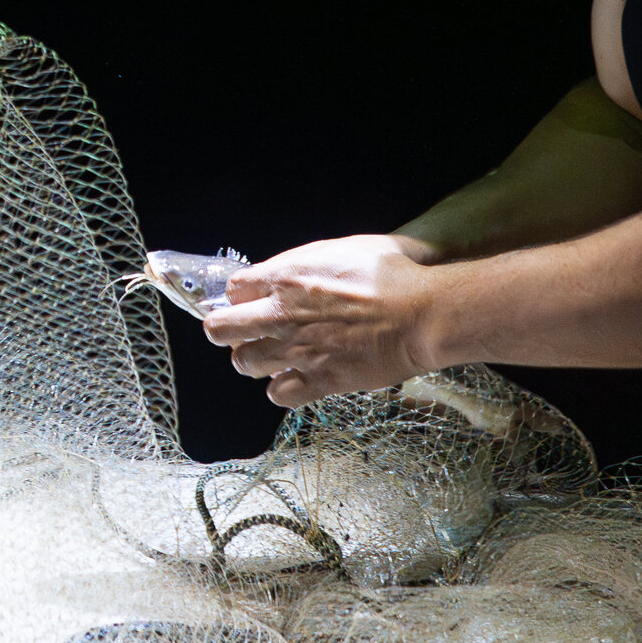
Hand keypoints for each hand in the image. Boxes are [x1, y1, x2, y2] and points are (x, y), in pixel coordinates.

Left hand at [202, 234, 437, 407]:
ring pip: (244, 363)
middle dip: (223, 329)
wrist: (420, 315)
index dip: (239, 293)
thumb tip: (288, 268)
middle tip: (237, 330)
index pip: (234, 288)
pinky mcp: (319, 382)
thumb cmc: (390, 274)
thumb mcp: (344, 247)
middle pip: (221, 329)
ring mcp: (297, 351)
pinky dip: (281, 389)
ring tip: (267, 355)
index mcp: (286, 277)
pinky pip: (279, 395)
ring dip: (251, 359)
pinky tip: (294, 379)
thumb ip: (307, 260)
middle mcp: (282, 315)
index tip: (250, 297)